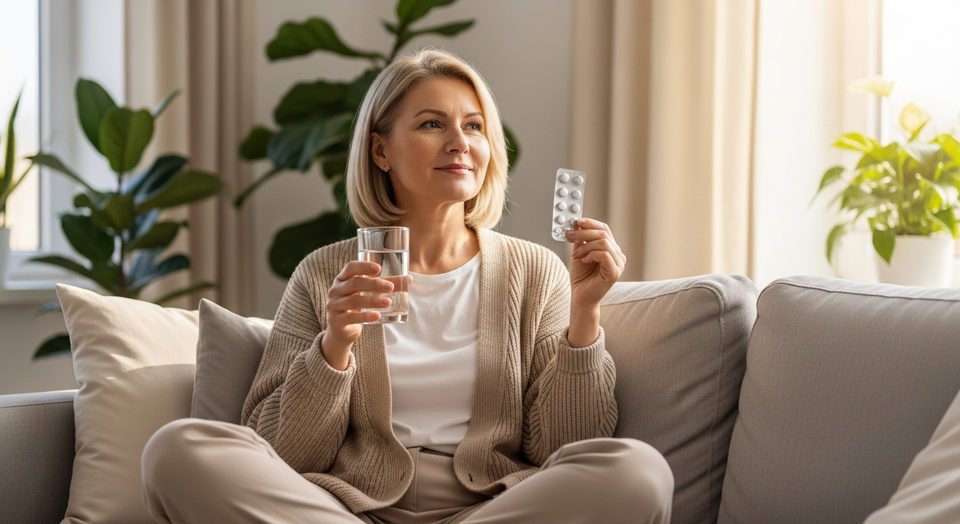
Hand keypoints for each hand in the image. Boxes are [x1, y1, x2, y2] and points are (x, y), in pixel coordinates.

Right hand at [320, 261, 394, 369]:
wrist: (341, 330)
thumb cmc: (356, 306)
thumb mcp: (367, 294)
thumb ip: (385, 285)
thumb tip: (408, 279)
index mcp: (342, 279)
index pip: (350, 268)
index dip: (363, 266)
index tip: (379, 268)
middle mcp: (336, 290)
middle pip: (354, 284)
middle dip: (374, 284)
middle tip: (390, 287)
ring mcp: (334, 305)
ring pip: (354, 301)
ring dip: (373, 301)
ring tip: (388, 302)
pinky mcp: (336, 321)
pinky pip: (351, 317)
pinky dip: (365, 316)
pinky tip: (377, 316)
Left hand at [564, 218, 625, 346]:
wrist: (580, 298)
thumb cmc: (581, 279)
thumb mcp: (578, 254)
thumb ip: (581, 241)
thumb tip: (577, 226)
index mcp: (611, 249)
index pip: (604, 229)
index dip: (590, 223)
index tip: (576, 221)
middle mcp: (618, 255)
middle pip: (604, 234)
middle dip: (584, 232)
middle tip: (569, 234)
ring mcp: (618, 264)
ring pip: (604, 242)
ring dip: (585, 245)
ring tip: (575, 254)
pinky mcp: (614, 273)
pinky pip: (605, 254)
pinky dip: (591, 254)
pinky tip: (584, 260)